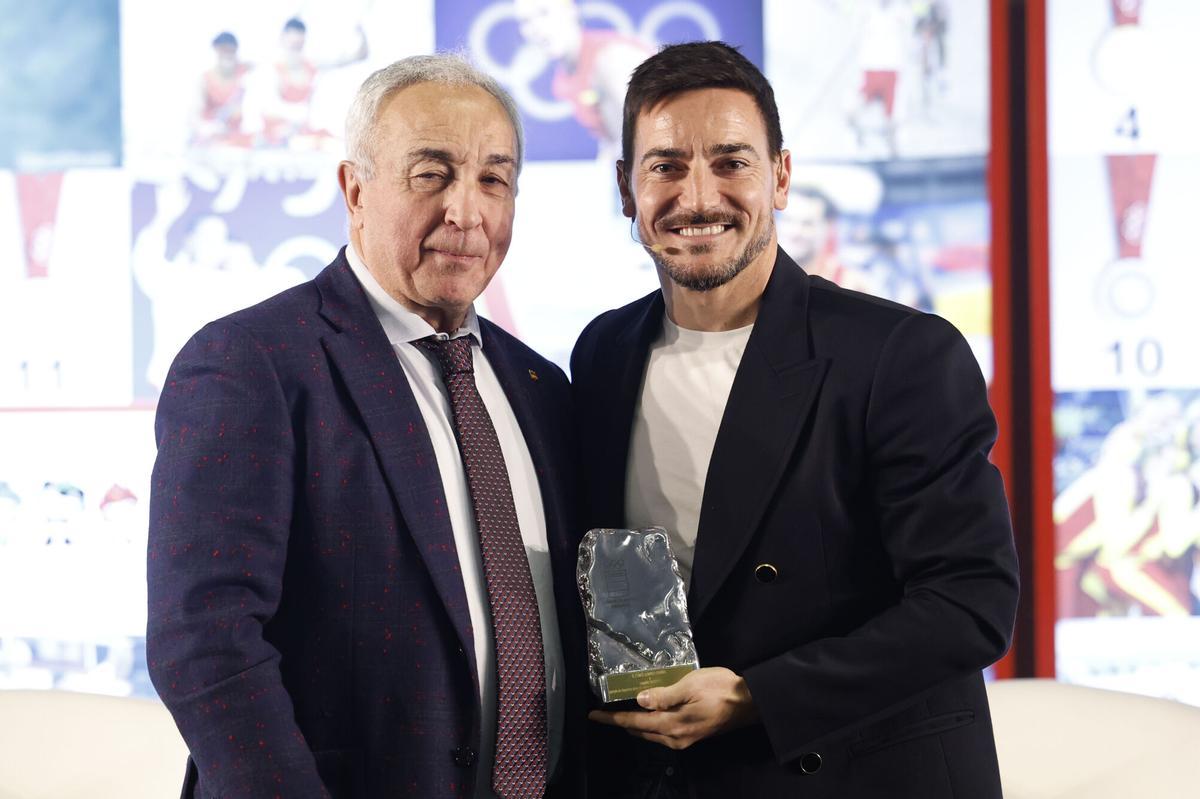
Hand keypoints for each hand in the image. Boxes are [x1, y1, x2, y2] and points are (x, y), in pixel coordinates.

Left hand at [588, 667, 757, 749]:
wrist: (751, 703)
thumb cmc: (721, 689)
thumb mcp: (690, 685)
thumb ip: (663, 695)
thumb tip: (639, 701)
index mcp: (672, 724)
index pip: (634, 722)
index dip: (612, 718)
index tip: (593, 714)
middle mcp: (675, 737)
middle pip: (640, 731)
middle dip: (621, 722)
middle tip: (605, 711)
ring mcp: (685, 739)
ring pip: (651, 735)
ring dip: (636, 725)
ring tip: (622, 713)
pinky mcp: (694, 736)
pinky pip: (664, 735)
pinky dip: (651, 726)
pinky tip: (650, 717)